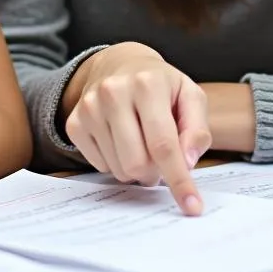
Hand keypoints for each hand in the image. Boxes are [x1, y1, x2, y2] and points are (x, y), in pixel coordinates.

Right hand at [63, 42, 211, 215]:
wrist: (120, 65)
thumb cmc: (161, 86)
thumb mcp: (190, 97)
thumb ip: (197, 129)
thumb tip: (187, 162)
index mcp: (148, 84)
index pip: (164, 145)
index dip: (179, 179)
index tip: (192, 207)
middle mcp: (113, 92)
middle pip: (138, 164)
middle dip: (155, 173)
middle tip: (161, 159)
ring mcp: (90, 107)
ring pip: (119, 169)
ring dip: (136, 168)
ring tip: (141, 143)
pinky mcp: (75, 122)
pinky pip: (100, 166)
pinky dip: (116, 162)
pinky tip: (120, 139)